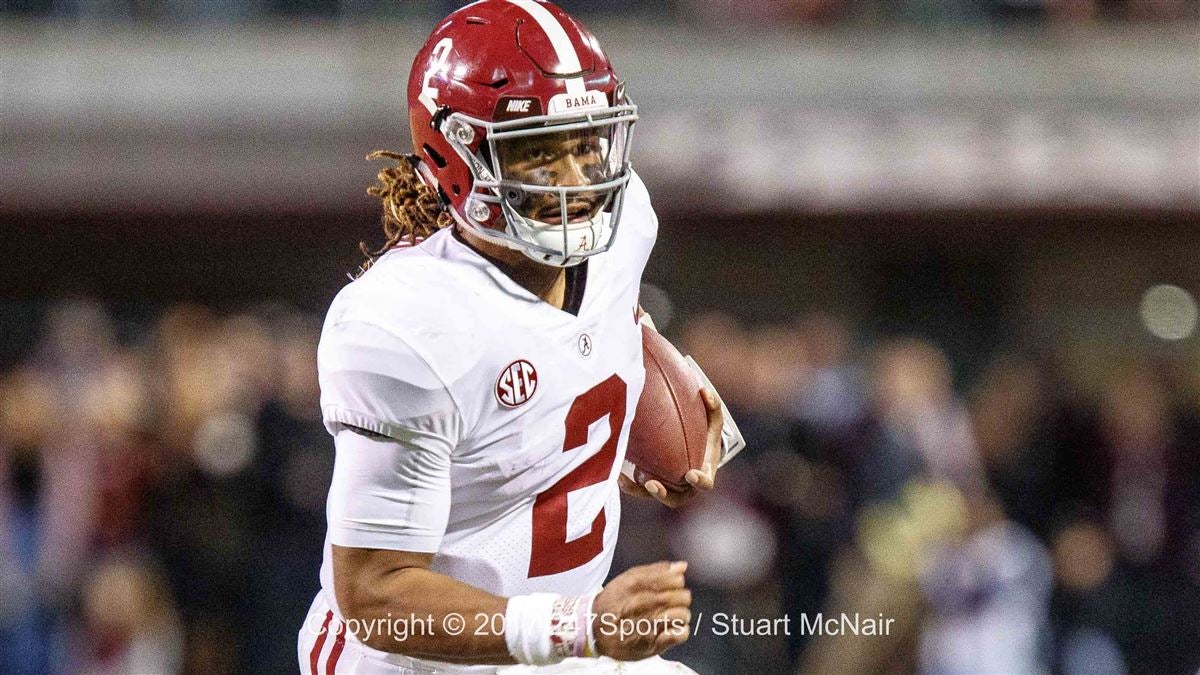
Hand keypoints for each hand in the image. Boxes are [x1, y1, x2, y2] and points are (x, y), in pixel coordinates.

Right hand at [591, 561, 691, 660]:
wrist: (593, 629)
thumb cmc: (615, 601)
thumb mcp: (628, 579)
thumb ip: (656, 571)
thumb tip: (682, 566)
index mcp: (635, 584)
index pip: (674, 580)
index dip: (677, 582)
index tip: (673, 586)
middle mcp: (640, 603)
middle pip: (680, 597)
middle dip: (681, 598)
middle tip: (675, 601)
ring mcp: (646, 625)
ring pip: (681, 615)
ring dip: (681, 615)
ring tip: (673, 616)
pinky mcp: (651, 645)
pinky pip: (678, 635)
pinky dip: (680, 632)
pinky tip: (672, 630)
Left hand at [619, 387, 723, 507]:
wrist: (694, 449)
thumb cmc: (705, 435)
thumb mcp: (712, 420)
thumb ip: (713, 406)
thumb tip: (704, 392)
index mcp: (703, 474)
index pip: (705, 484)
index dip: (700, 482)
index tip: (691, 474)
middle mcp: (686, 488)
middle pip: (676, 498)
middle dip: (663, 494)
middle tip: (652, 484)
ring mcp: (669, 489)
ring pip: (653, 495)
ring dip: (640, 491)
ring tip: (626, 479)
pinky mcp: (653, 486)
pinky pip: (639, 489)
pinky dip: (629, 484)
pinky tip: (618, 474)